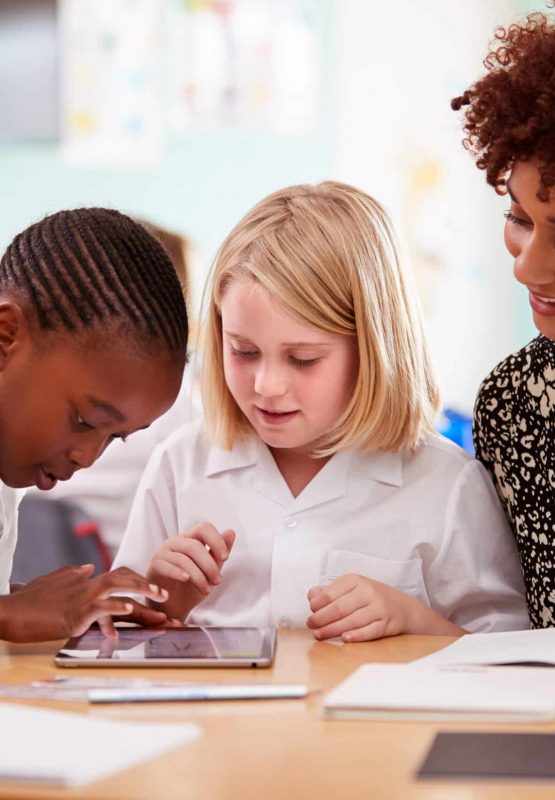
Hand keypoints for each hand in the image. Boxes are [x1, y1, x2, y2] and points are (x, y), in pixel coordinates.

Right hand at [0, 564, 169, 642]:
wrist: (8, 610)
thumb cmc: (29, 600)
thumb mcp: (55, 583)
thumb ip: (73, 575)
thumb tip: (88, 567)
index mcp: (86, 583)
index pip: (119, 577)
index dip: (139, 582)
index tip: (158, 592)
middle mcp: (86, 586)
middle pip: (123, 579)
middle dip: (147, 586)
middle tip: (166, 595)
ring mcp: (80, 599)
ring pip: (116, 586)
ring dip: (139, 590)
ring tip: (158, 597)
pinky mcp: (72, 615)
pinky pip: (98, 607)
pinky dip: (114, 607)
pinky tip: (128, 608)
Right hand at [147, 523, 235, 619]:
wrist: (171, 608)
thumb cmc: (190, 587)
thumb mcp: (209, 572)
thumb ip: (219, 553)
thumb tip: (231, 532)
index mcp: (191, 539)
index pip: (204, 528)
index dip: (216, 540)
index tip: (226, 557)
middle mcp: (176, 542)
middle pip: (194, 544)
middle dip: (209, 564)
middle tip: (217, 581)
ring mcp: (163, 552)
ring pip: (183, 558)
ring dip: (198, 575)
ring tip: (206, 590)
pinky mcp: (154, 566)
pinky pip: (167, 565)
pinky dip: (179, 572)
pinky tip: (186, 580)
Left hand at [307, 574, 424, 641]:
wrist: (402, 607)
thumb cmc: (370, 598)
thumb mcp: (351, 588)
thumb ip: (329, 591)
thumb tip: (311, 596)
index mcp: (356, 581)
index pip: (331, 593)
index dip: (317, 604)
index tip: (311, 611)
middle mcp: (368, 592)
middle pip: (339, 607)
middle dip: (322, 618)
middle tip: (311, 625)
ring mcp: (379, 608)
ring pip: (352, 620)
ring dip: (333, 629)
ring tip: (319, 635)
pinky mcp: (387, 623)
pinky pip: (369, 631)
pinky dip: (356, 635)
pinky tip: (344, 639)